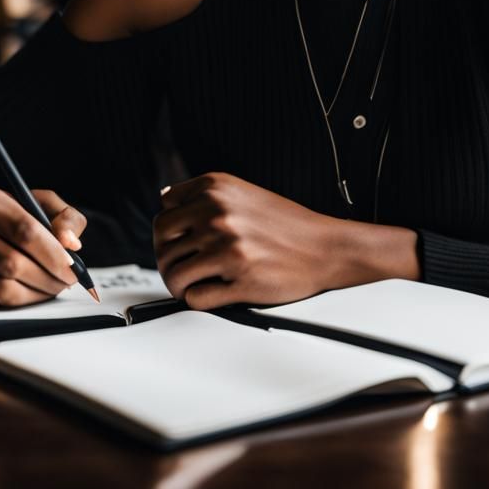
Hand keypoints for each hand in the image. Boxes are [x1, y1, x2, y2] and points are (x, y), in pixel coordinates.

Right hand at [0, 187, 86, 309]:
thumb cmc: (2, 218)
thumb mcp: (36, 203)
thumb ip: (65, 217)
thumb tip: (72, 244)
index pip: (26, 232)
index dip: (54, 255)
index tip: (73, 270)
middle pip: (13, 264)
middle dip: (47, 280)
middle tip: (64, 284)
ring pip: (1, 290)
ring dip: (33, 296)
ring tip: (47, 289)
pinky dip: (9, 304)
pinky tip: (19, 291)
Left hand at [152, 172, 338, 309]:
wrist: (326, 247)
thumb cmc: (284, 223)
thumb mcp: (241, 193)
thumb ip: (204, 195)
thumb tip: (163, 199)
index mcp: (214, 188)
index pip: (163, 213)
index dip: (169, 234)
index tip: (181, 245)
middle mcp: (217, 213)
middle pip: (162, 244)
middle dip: (168, 261)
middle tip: (182, 271)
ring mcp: (227, 246)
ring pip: (173, 273)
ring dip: (179, 285)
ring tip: (195, 285)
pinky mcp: (239, 279)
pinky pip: (195, 297)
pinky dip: (197, 300)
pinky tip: (213, 294)